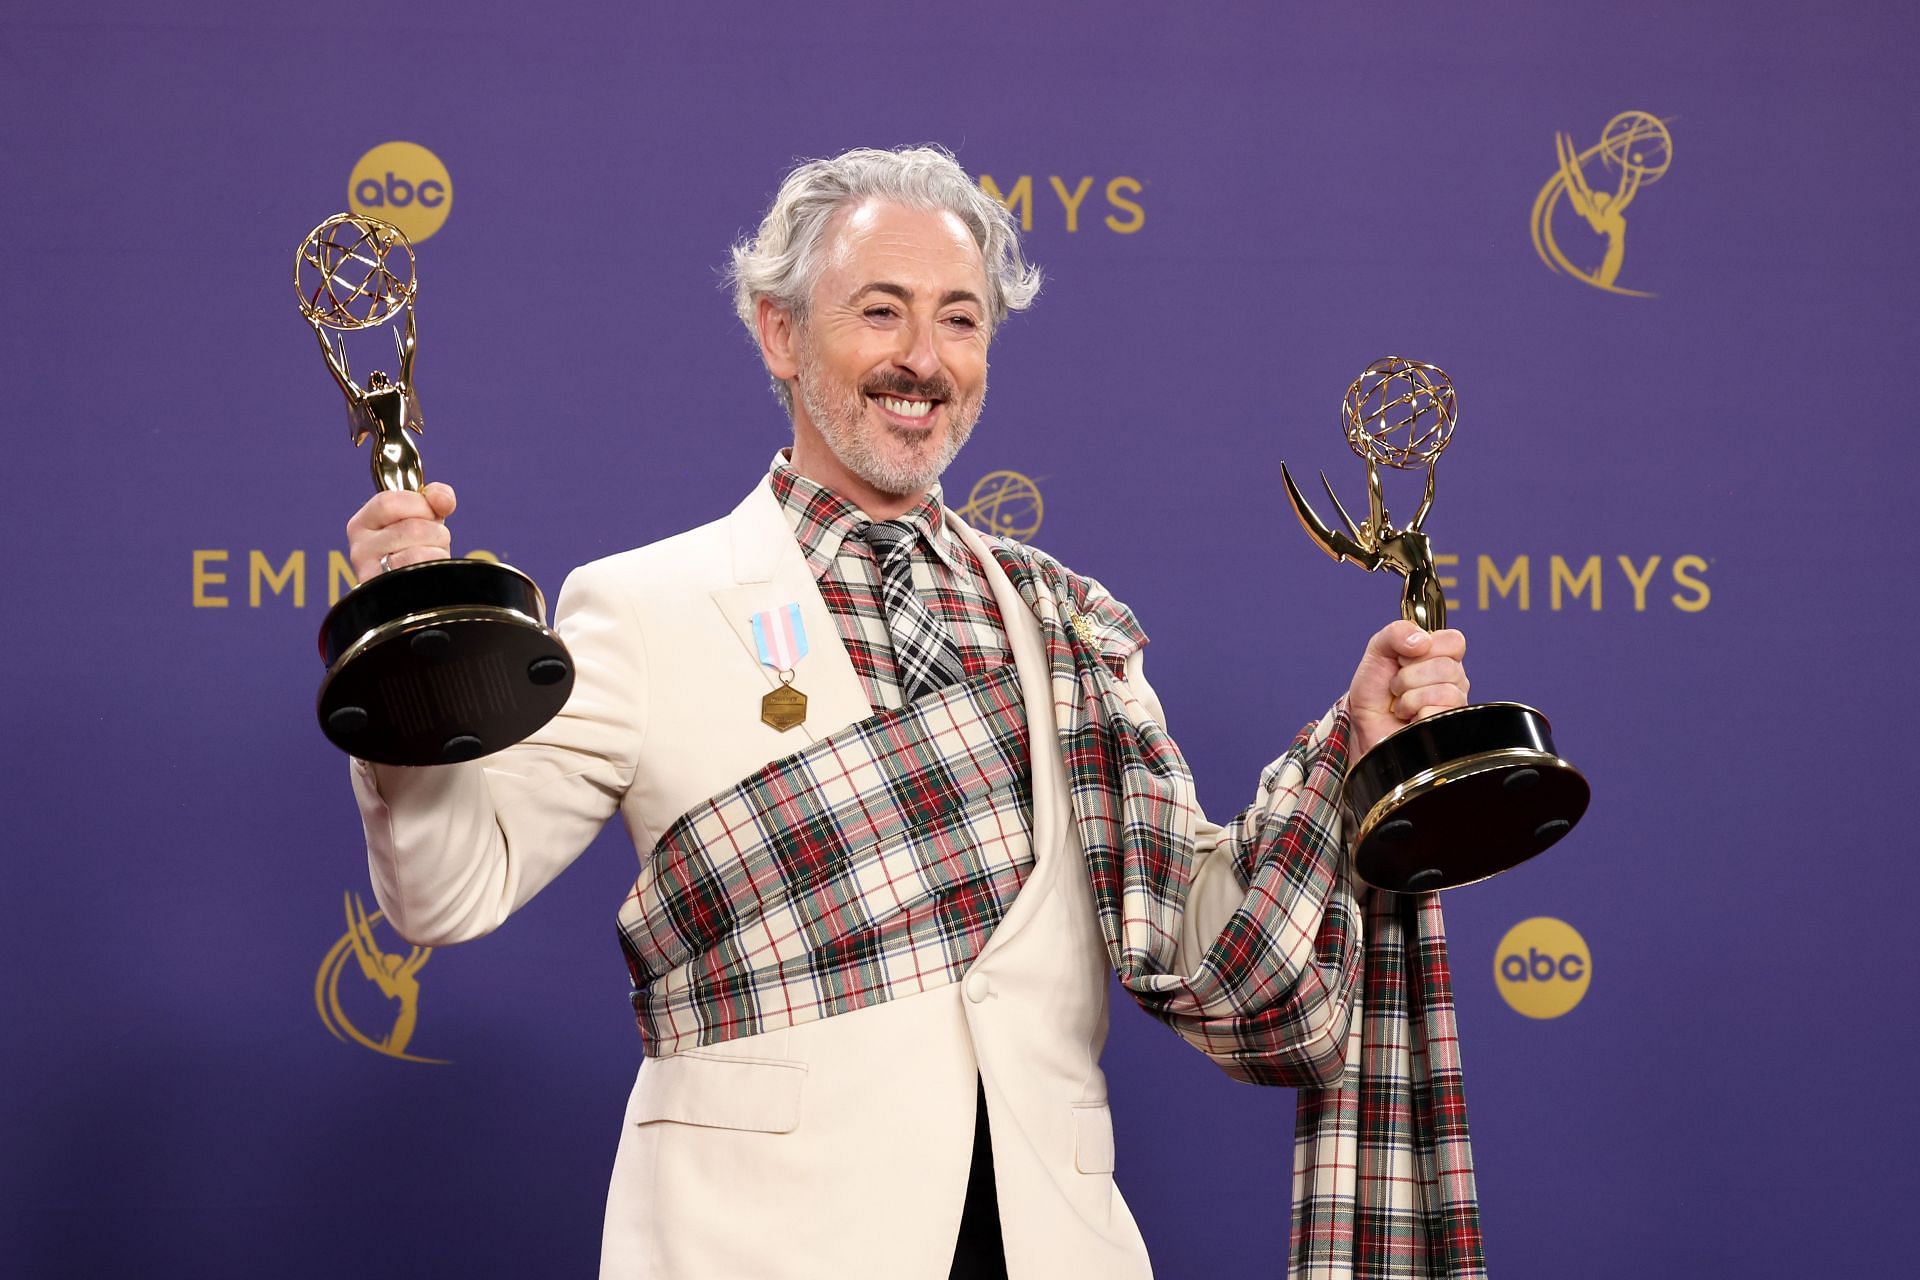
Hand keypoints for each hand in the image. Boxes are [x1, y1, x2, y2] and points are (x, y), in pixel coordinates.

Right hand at [346, 482, 456, 581]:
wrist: (415, 591)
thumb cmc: (418, 549)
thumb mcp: (424, 517)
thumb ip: (435, 497)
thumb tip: (441, 498)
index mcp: (363, 522)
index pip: (389, 501)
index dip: (419, 505)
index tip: (429, 513)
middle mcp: (360, 547)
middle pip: (412, 529)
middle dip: (435, 533)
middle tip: (430, 542)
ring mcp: (370, 573)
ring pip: (418, 554)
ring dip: (437, 554)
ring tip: (428, 559)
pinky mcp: (385, 595)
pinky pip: (420, 575)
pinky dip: (435, 571)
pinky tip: (427, 574)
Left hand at [1346, 620, 1469, 758]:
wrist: (1363, 725)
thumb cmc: (1375, 690)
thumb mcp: (1378, 650)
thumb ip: (1396, 632)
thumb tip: (1422, 640)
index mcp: (1442, 656)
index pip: (1454, 641)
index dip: (1425, 648)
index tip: (1404, 658)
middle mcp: (1454, 679)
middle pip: (1446, 667)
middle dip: (1408, 677)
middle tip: (1397, 686)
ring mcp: (1454, 705)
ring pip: (1442, 691)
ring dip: (1409, 698)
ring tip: (1401, 704)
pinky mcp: (1449, 727)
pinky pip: (1437, 713)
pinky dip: (1414, 715)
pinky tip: (1409, 719)